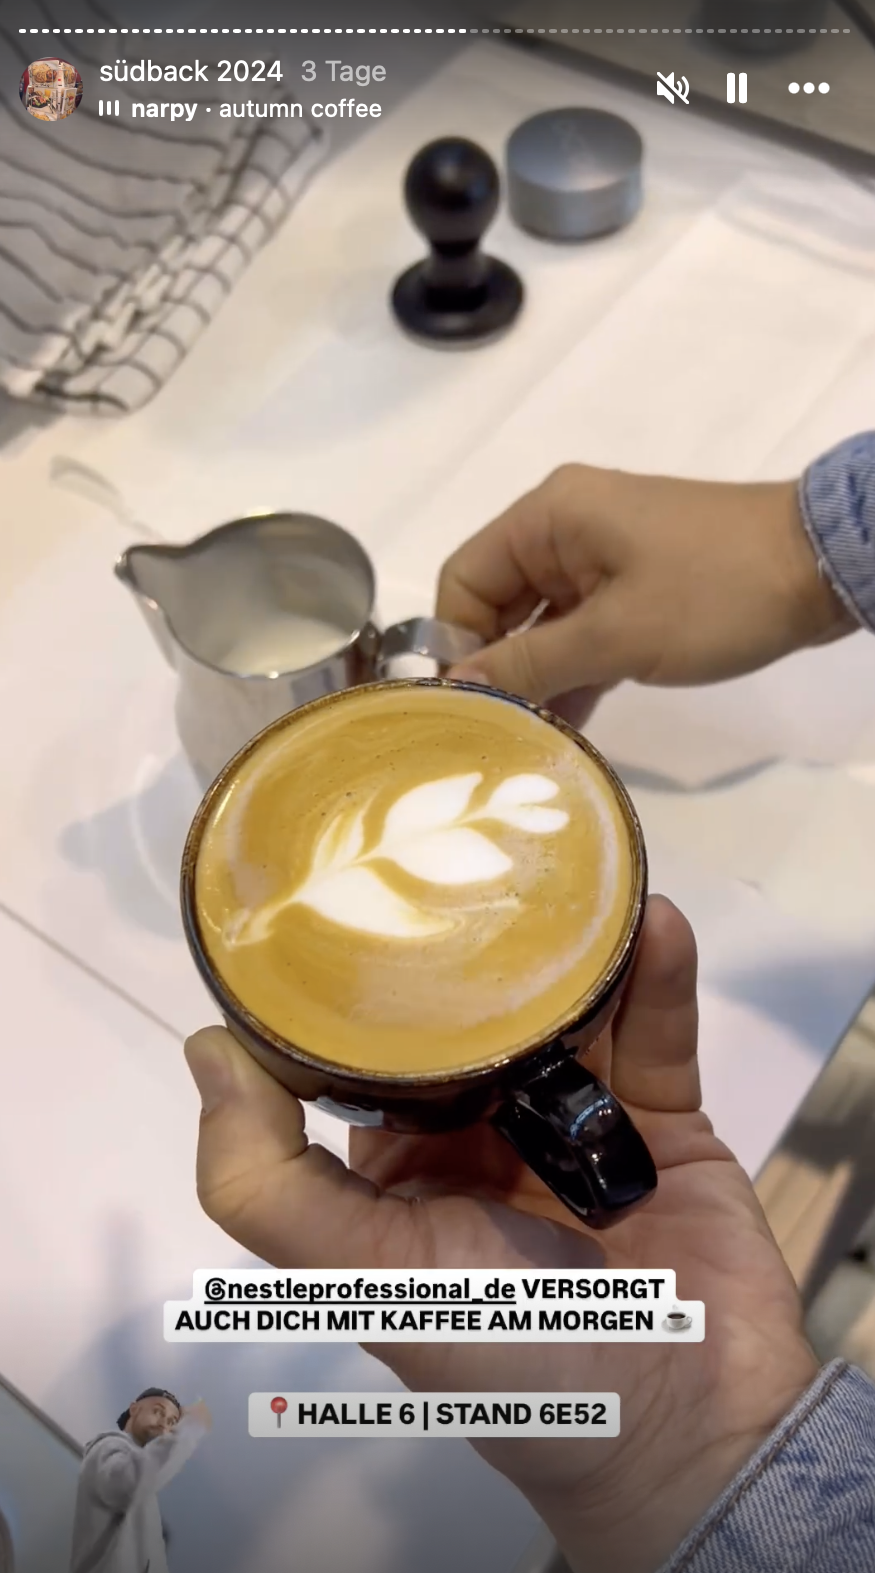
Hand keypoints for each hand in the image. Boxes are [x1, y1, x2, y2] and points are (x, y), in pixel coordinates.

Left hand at [184, 899, 816, 1572]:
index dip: (348, 981)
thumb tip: (203, 1050)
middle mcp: (480, 1134)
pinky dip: (656, 979)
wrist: (691, 1433)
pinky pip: (656, 1033)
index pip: (360, 1053)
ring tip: (563, 866)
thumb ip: (270, 1184)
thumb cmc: (511, 1359)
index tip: (341, 887)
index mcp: (397, 1169)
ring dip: (570, 944)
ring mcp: (575, 1121)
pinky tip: (649, 919)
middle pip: (470, 1013)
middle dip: (471, 940)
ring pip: (566, 1007)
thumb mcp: (367, 1281)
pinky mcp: (662, 1121)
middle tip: (468, 841)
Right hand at [437, 464, 852, 716]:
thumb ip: (529, 663)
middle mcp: (563, 529)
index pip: (464, 579)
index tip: (463, 707)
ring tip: (524, 744)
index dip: (454, 643)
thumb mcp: (614, 635)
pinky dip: (573, 674)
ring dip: (535, 680)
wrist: (823, 569)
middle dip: (493, 669)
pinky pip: (581, 633)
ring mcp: (601, 559)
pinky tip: (565, 730)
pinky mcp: (633, 588)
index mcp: (548, 517)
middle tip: (489, 736)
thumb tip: (457, 688)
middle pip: (497, 604)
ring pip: (540, 625)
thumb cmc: (711, 592)